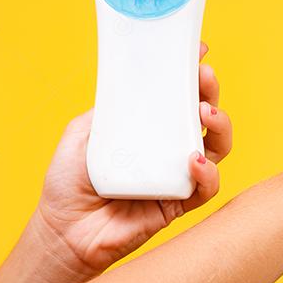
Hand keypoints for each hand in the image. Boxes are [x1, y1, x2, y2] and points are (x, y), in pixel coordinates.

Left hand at [35, 41, 233, 281]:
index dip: (192, 74)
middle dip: (211, 92)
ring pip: (218, 148)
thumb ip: (110, 107)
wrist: (62, 231)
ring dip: (220, 127)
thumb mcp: (84, 131)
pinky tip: (195, 162)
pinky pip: (205, 188)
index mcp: (148, 127)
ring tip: (206, 114)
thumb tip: (133, 79)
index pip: (178, 95)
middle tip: (204, 77)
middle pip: (206, 115)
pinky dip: (208, 174)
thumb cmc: (69, 183)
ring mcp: (176, 175)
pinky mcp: (178, 204)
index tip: (199, 51)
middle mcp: (168, 147)